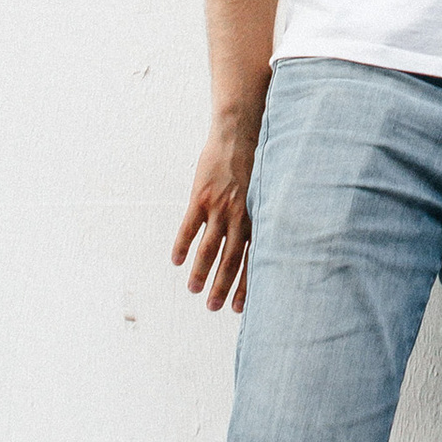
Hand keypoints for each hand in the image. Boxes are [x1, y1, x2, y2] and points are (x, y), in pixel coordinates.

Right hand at [173, 112, 257, 308]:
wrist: (239, 133)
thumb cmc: (255, 164)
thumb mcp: (265, 193)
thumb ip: (260, 218)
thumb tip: (262, 245)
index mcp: (256, 218)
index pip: (253, 260)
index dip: (247, 285)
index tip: (240, 308)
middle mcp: (240, 216)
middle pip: (231, 260)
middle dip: (222, 286)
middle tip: (214, 307)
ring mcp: (219, 207)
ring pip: (209, 248)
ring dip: (200, 272)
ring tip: (194, 290)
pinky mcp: (200, 196)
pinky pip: (189, 227)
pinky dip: (182, 245)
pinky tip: (176, 262)